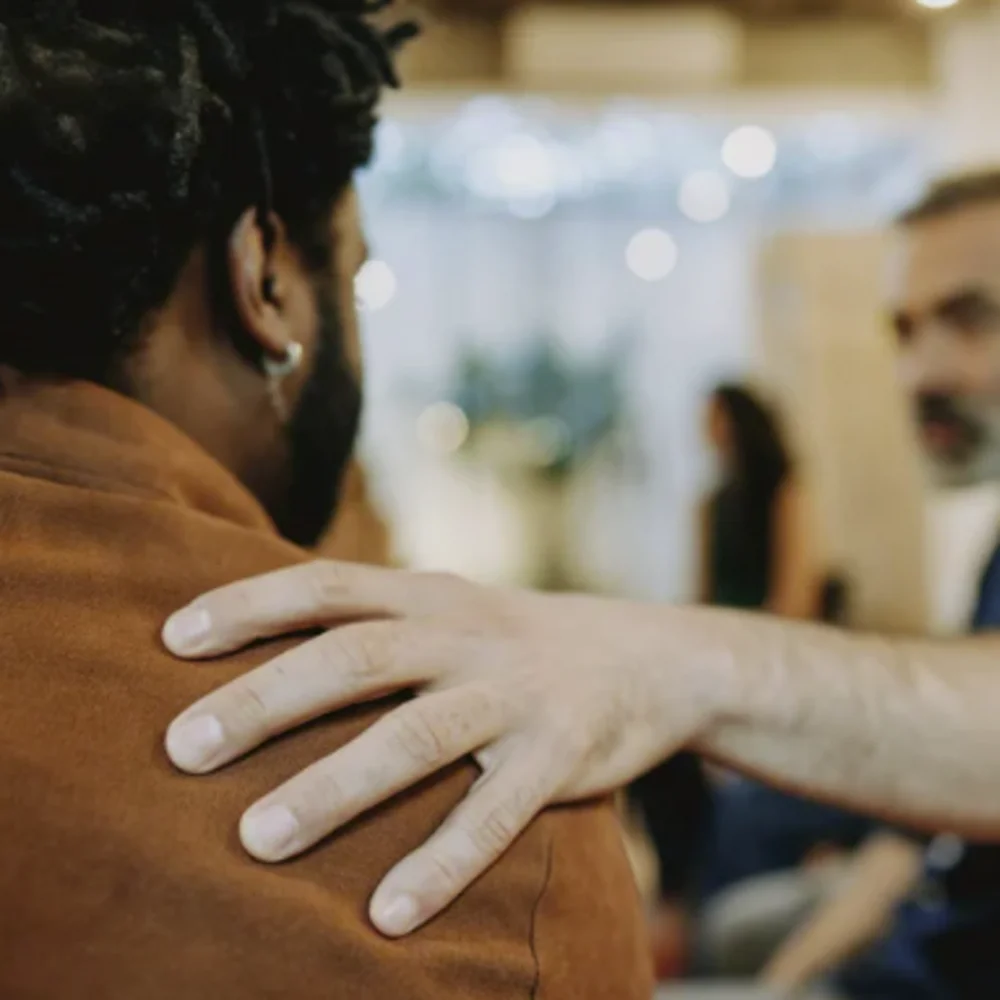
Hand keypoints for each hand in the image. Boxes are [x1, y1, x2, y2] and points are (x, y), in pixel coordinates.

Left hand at [163, 562, 725, 935]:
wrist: (651, 655)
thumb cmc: (519, 642)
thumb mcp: (454, 606)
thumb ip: (379, 616)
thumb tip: (266, 642)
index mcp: (432, 595)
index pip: (328, 586)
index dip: (250, 604)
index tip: (172, 639)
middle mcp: (467, 636)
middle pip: (356, 656)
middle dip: (266, 700)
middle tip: (182, 749)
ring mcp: (515, 694)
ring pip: (416, 736)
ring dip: (334, 786)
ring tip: (256, 838)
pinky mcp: (560, 755)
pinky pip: (495, 814)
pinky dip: (441, 862)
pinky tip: (386, 915)